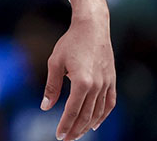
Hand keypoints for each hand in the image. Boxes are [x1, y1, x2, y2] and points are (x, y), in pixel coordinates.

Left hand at [42, 0, 115, 139]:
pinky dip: (103, 115)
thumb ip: (52, 86)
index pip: (72, 111)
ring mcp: (107, 84)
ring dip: (88, 126)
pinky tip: (95, 123)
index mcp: (81, 82)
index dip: (65, 125)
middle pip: (86, 116)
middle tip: (66, 139)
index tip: (59, 136)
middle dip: (75, 130)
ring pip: (98, 112)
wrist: (92, 27)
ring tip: (78, 134)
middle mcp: (97, 86)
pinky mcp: (112, 80)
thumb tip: (45, 106)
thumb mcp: (55, 62)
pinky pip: (109, 103)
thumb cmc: (71, 42)